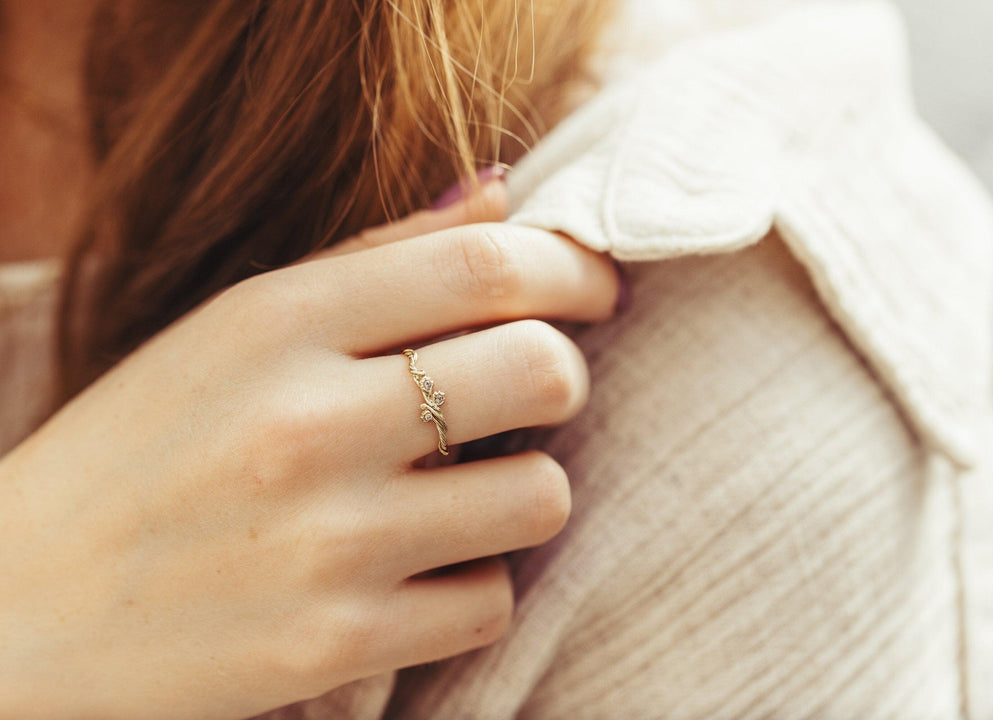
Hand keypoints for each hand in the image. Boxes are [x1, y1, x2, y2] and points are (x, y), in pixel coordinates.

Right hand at [0, 180, 620, 718]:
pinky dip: (477, 583)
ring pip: (540, 496)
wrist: (19, 610)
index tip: (594, 289)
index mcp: (274, 323)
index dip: (572, 270)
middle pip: (543, 369)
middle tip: (537, 385)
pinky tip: (424, 569)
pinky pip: (491, 602)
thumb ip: (374, 254)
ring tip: (469, 488)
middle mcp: (306, 426)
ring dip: (528, 486)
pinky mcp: (336, 645)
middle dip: (569, 371)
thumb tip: (503, 195)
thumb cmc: (138, 450)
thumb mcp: (230, 326)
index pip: (484, 267)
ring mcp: (327, 544)